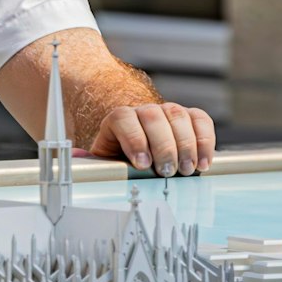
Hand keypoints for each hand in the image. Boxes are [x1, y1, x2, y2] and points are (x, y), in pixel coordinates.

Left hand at [84, 103, 215, 176]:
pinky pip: (200, 120)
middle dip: (163, 145)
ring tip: (188, 170)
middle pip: (153, 117)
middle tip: (168, 171)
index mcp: (118, 119)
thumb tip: (75, 160)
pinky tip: (205, 163)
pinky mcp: (189, 117)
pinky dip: (205, 141)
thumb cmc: (122, 158)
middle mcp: (143, 111)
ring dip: (186, 145)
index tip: (142, 164)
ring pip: (178, 116)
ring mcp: (167, 111)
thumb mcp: (105, 161)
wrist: (139, 146)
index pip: (123, 119)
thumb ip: (93, 162)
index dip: (133, 139)